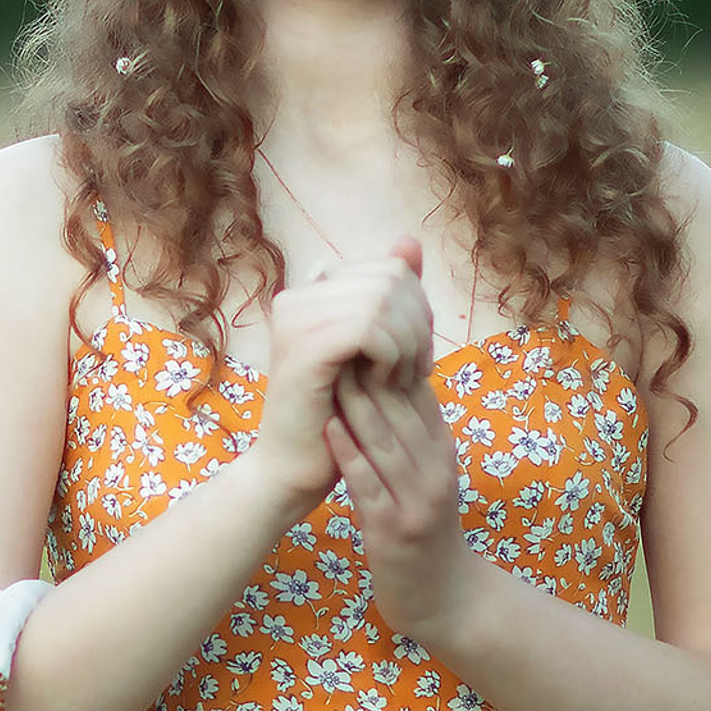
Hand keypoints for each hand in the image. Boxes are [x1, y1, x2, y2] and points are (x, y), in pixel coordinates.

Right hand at [244, 234, 434, 524]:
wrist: (293, 469)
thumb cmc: (336, 415)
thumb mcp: (373, 348)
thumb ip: (391, 296)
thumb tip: (410, 241)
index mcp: (311, 291)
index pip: (391, 268)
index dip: (417, 308)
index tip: (415, 352)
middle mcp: (297, 296)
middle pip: (391, 279)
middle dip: (417, 325)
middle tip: (413, 369)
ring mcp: (295, 319)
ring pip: (384, 301)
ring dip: (407, 343)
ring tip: (399, 379)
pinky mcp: (302, 348)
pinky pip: (369, 328)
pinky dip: (391, 356)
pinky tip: (385, 382)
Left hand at [325, 354, 468, 647]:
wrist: (445, 598)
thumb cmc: (426, 528)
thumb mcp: (429, 474)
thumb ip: (412, 432)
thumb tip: (385, 377)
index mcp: (443, 452)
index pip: (418, 394)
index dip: (390, 358)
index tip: (361, 326)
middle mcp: (436, 471)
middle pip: (402, 411)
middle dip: (369, 371)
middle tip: (339, 334)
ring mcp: (417, 501)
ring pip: (386, 442)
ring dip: (357, 404)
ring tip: (331, 368)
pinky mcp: (393, 530)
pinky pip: (369, 485)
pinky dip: (349, 454)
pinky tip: (330, 429)